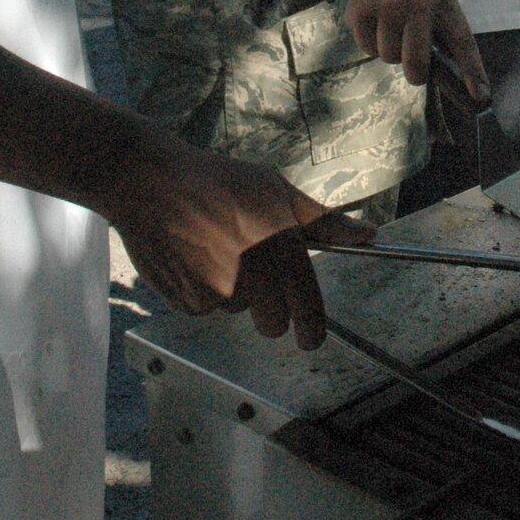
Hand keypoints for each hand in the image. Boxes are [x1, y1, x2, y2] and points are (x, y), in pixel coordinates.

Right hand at [109, 144, 372, 348]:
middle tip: (253, 278)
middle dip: (270, 312)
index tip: (311, 338)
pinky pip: (206, 309)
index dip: (312, 327)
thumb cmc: (217, 181)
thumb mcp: (275, 189)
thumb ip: (322, 221)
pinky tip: (192, 258)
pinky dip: (203, 292)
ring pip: (237, 310)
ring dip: (232, 291)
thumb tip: (369, 235)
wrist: (151, 182)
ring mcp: (219, 289)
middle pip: (273, 322)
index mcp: (280, 242)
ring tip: (214, 249)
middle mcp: (253, 270)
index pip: (307, 303)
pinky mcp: (188, 299)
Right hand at [344, 0, 489, 100]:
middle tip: (414, 66)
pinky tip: (376, 23)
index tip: (480, 95)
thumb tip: (459, 79)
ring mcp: (385, 5)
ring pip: (389, 57)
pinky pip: (367, 48)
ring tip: (393, 29)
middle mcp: (415, 2)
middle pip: (416, 62)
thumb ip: (446, 34)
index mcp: (442, 1)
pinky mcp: (360, 10)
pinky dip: (371, 43)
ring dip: (391, 52)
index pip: (462, 42)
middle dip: (415, 72)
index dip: (472, 71)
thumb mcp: (440, 0)